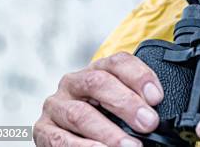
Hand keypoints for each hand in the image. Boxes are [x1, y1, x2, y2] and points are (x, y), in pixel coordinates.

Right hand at [33, 52, 162, 146]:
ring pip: (81, 113)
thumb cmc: (102, 117)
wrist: (70, 136)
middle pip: (99, 83)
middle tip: (148, 123)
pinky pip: (61, 139)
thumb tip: (157, 112)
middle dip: (126, 104)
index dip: (139, 76)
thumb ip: (135, 102)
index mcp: (96, 69)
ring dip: (108, 132)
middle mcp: (74, 82)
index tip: (157, 98)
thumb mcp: (118, 104)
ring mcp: (56, 105)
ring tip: (130, 146)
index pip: (118, 62)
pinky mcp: (42, 130)